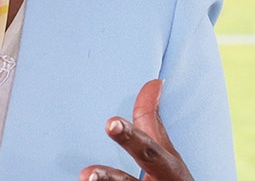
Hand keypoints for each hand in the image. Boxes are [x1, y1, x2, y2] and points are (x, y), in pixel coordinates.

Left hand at [79, 79, 193, 180]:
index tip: (110, 123)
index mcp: (169, 171)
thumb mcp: (167, 154)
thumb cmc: (170, 180)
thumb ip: (152, 122)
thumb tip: (154, 83)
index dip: (130, 137)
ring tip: (84, 179)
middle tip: (86, 174)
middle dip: (108, 180)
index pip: (149, 152)